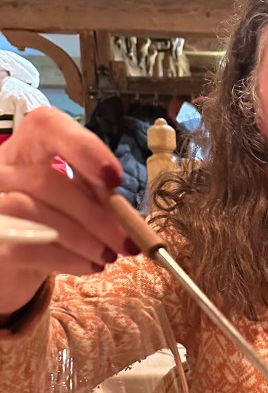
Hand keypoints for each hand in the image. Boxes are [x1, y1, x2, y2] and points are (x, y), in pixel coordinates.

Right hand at [0, 106, 134, 317]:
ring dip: (83, 239)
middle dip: (95, 214)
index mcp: (29, 149)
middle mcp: (4, 169)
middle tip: (127, 242)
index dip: (83, 148)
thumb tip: (130, 219)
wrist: (15, 257)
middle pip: (45, 180)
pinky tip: (91, 265)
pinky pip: (29, 246)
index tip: (115, 178)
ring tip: (110, 256)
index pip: (46, 126)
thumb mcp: (75, 198)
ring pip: (33, 211)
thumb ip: (98, 197)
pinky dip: (68, 258)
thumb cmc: (53, 219)